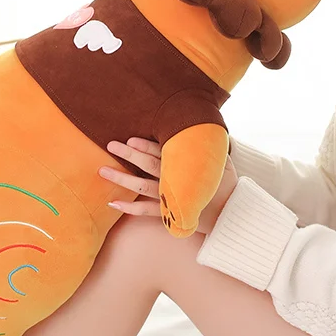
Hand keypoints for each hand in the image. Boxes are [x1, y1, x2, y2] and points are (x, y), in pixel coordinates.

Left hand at [98, 137, 238, 234]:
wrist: (232, 213)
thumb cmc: (226, 183)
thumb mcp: (222, 158)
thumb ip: (209, 142)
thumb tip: (204, 121)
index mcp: (186, 166)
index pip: (164, 152)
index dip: (147, 146)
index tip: (131, 138)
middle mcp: (176, 180)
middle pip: (149, 166)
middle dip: (129, 155)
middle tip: (110, 145)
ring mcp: (170, 198)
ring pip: (142, 187)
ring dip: (122, 179)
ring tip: (103, 170)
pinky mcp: (169, 214)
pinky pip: (146, 211)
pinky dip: (129, 208)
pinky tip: (113, 201)